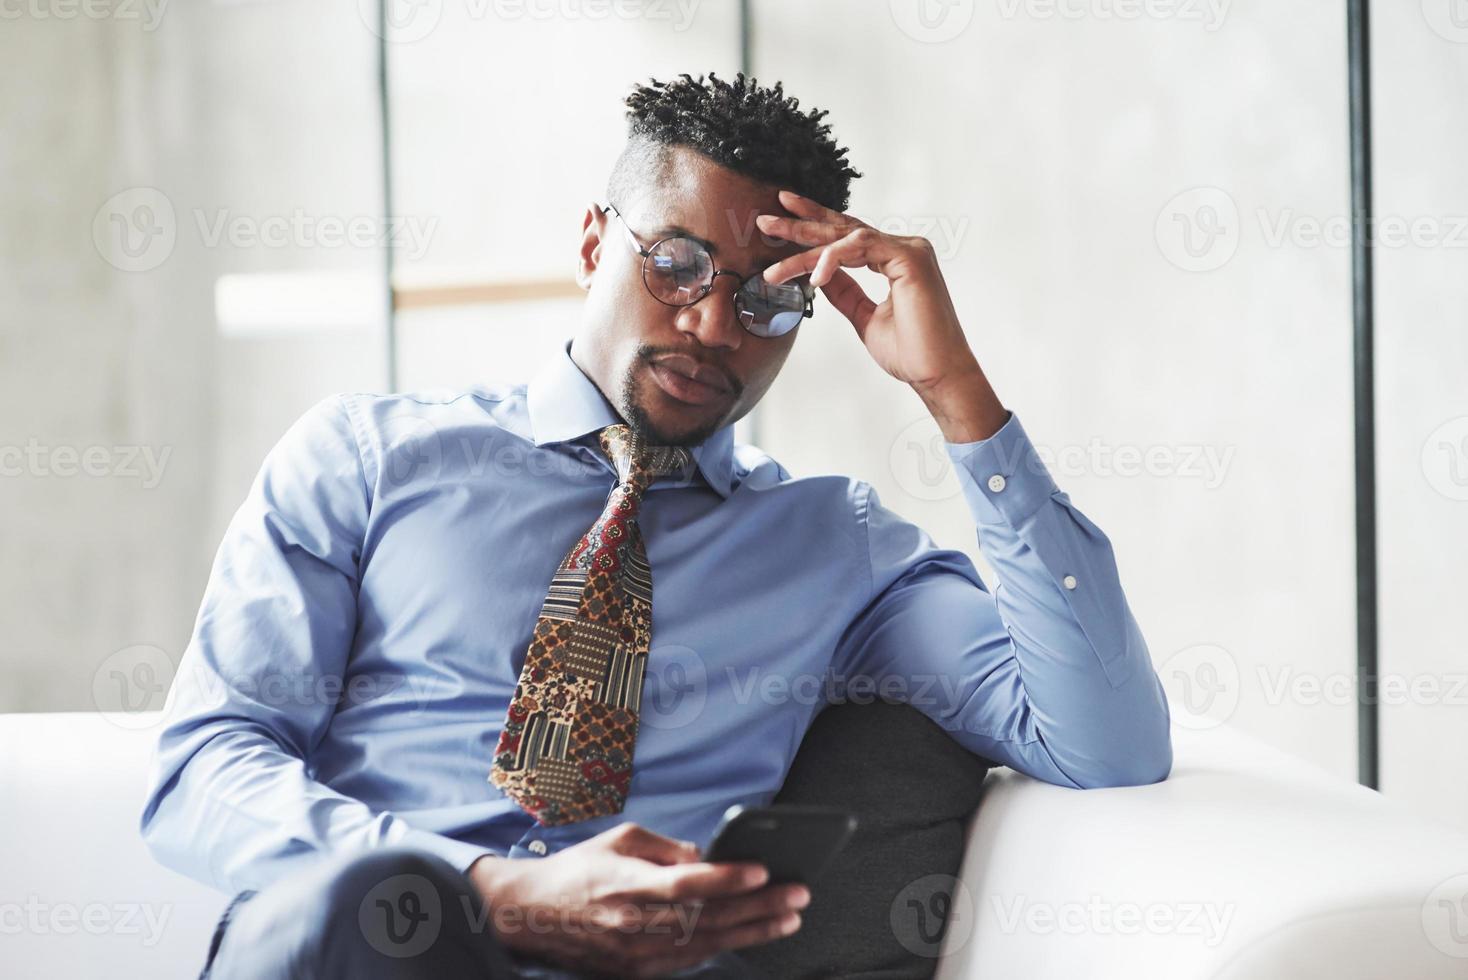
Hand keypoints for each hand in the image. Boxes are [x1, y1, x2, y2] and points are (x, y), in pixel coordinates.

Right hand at [467, 823, 808, 977]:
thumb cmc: (580, 869)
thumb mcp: (620, 839)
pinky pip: (691, 960)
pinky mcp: (639, 970)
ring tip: (789, 918)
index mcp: (626, 883)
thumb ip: (666, 847)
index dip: (726, 879)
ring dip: (753, 931)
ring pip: (707, 944)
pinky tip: (754, 935)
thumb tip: (708, 856)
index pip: (685, 883)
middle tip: (798, 893)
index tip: (762, 869)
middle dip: (758, 906)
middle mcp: (634, 922)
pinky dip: (726, 946)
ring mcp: (637, 953)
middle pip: (707, 917)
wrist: (533, 916)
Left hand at [758, 190, 1007, 442]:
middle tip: (765, 220)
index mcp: (894, 260)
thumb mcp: (863, 316)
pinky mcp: (910, 258)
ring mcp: (909, 250)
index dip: (815, 227)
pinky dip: (833, 258)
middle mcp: (903, 248)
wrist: (937, 374)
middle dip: (801, 224)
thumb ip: (844, 291)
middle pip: (843, 228)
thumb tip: (818, 274)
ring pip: (845, 237)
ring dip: (806, 249)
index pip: (848, 236)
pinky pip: (860, 246)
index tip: (782, 222)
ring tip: (774, 269)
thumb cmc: (910, 352)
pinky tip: (814, 276)